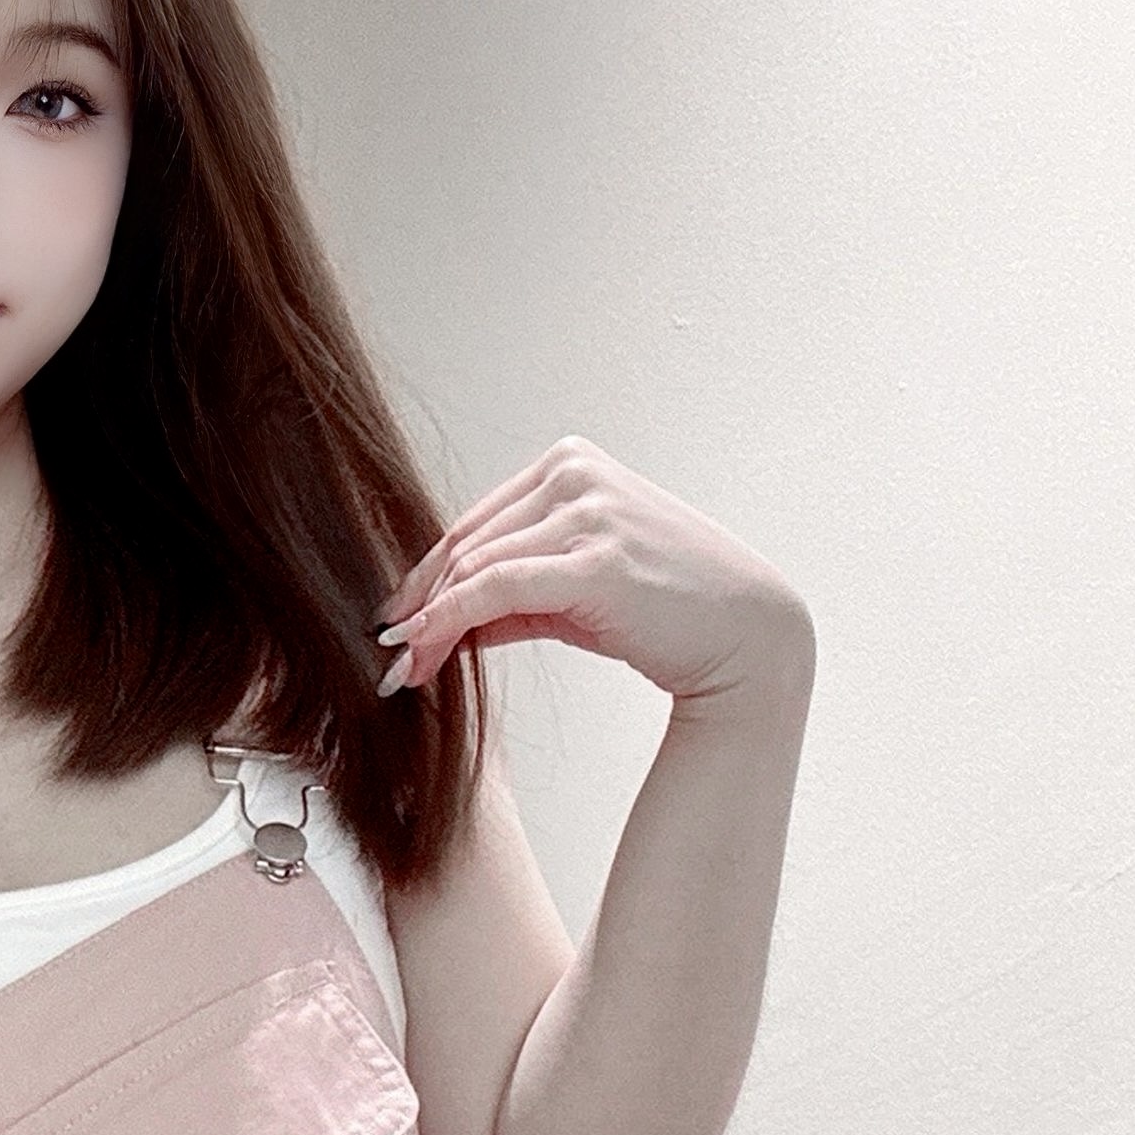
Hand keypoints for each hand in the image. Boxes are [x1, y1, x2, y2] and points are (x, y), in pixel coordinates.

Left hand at [375, 436, 811, 709]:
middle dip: (419, 606)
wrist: (744, 637)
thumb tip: (441, 622)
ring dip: (428, 624)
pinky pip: (493, 590)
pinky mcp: (592, 557)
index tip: (397, 625)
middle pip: (465, 544)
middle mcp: (575, 474)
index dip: (427, 579)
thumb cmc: (667, 613)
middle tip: (390, 658)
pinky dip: (448, 623)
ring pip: (472, 568)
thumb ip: (514, 593)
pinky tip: (424, 656)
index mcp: (571, 464)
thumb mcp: (578, 590)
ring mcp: (586, 510)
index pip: (475, 523)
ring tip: (404, 671)